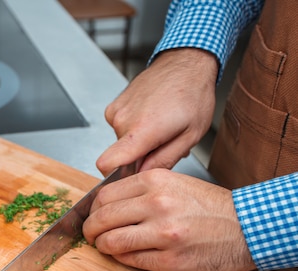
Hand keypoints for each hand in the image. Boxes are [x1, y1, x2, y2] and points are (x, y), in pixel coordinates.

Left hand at [82, 169, 255, 270]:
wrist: (248, 227)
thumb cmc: (210, 207)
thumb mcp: (174, 184)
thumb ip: (140, 191)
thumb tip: (106, 205)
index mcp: (155, 181)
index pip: (103, 195)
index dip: (92, 210)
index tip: (92, 217)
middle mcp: (157, 204)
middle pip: (101, 218)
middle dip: (90, 230)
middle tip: (91, 235)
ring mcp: (163, 233)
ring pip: (111, 241)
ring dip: (102, 247)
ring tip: (106, 247)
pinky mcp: (170, 260)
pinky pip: (130, 260)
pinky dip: (120, 259)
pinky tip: (125, 255)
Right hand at [97, 48, 217, 175]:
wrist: (186, 63)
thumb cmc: (193, 95)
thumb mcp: (190, 136)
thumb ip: (163, 161)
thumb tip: (142, 176)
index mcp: (141, 131)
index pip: (107, 163)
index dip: (114, 177)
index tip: (128, 176)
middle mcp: (122, 120)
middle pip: (120, 156)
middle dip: (139, 157)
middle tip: (163, 143)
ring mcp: (116, 111)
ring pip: (121, 142)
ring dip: (139, 141)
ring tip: (161, 126)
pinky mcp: (114, 106)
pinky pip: (120, 128)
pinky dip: (134, 128)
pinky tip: (152, 116)